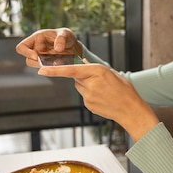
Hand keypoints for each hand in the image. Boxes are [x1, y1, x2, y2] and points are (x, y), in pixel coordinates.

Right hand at [15, 28, 82, 67]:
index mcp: (37, 38)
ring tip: (56, 62)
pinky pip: (46, 69)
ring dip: (45, 66)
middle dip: (38, 62)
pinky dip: (51, 69)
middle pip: (29, 60)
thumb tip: (57, 49)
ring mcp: (42, 58)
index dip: (26, 52)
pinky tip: (59, 66)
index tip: (36, 56)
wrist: (74, 47)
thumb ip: (62, 39)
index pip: (22, 47)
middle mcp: (36, 49)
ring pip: (37, 66)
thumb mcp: (66, 34)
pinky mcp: (48, 65)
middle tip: (49, 61)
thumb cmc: (66, 37)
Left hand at [38, 63, 159, 141]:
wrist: (131, 110)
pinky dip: (91, 96)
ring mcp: (88, 96)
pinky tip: (103, 99)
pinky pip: (85, 97)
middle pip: (77, 78)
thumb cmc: (125, 90)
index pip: (71, 70)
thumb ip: (95, 69)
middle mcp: (90, 84)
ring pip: (80, 87)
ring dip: (88, 87)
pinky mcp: (88, 105)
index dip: (55, 71)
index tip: (42, 70)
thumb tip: (82, 62)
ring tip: (104, 92)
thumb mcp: (113, 74)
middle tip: (101, 82)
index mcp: (97, 72)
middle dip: (84, 78)